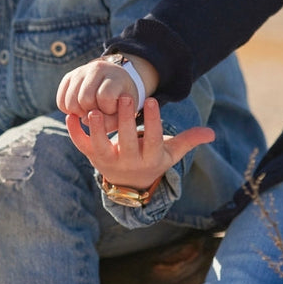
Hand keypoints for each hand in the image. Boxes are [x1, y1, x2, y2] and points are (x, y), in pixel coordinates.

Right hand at [57, 55, 158, 132]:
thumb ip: (109, 123)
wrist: (117, 85)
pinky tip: (80, 108)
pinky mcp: (69, 76)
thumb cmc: (121, 103)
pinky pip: (60, 101)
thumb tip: (84, 119)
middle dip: (92, 111)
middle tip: (100, 111)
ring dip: (80, 112)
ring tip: (91, 110)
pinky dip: (68, 110)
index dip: (108, 108)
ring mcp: (81, 70)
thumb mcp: (123, 115)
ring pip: (70, 101)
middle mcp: (97, 68)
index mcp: (116, 76)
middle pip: (85, 98)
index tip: (114, 107)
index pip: (105, 96)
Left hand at [66, 96, 213, 190]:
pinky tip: (71, 116)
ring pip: (100, 146)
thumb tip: (212, 133)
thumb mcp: (171, 153)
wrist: (129, 185)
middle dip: (124, 121)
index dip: (152, 121)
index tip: (151, 101)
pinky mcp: (92, 158)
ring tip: (94, 110)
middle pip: (126, 141)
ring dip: (96, 129)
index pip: (153, 139)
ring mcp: (108, 161)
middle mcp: (128, 162)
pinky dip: (74, 133)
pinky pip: (81, 146)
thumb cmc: (153, 161)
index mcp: (150, 158)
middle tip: (124, 98)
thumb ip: (189, 141)